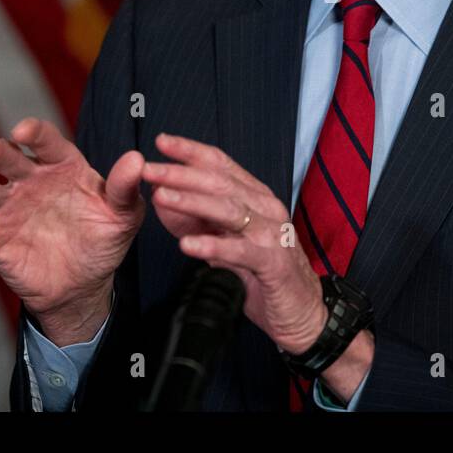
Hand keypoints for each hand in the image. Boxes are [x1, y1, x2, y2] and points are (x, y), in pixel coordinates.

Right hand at [0, 118, 144, 336]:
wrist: (84, 285)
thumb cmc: (104, 239)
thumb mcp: (124, 215)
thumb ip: (126, 187)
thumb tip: (137, 159)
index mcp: (62, 166)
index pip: (46, 141)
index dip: (34, 131)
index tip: (24, 130)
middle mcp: (31, 180)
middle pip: (8, 157)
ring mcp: (10, 206)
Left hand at [141, 133, 327, 353]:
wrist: (302, 311)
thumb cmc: (264, 272)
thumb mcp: (224, 240)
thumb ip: (196, 220)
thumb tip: (163, 197)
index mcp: (255, 197)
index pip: (221, 164)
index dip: (190, 151)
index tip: (162, 142)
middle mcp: (266, 208)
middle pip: (221, 182)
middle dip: (182, 173)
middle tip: (149, 169)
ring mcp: (272, 234)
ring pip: (230, 209)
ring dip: (192, 201)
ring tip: (162, 197)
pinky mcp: (274, 263)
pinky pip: (241, 251)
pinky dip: (213, 245)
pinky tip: (188, 245)